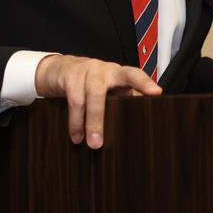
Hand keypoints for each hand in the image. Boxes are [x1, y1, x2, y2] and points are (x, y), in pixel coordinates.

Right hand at [33, 54, 160, 148]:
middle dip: (107, 113)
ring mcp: (86, 70)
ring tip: (93, 143)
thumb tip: (138, 124)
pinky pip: (74, 99)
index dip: (144, 83)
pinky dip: (75, 120)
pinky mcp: (69, 76)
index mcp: (117, 73)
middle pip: (107, 88)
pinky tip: (76, 134)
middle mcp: (103, 69)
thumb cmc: (87, 83)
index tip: (156, 92)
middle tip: (106, 138)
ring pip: (91, 96)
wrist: (56, 70)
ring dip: (91, 122)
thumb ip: (121, 101)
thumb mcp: (106, 90)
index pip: (134, 75)